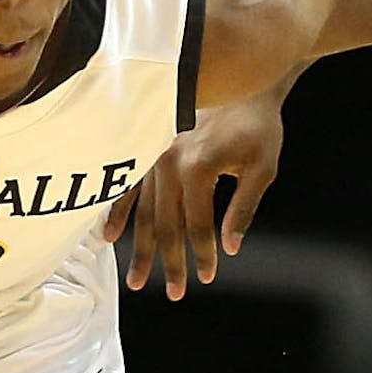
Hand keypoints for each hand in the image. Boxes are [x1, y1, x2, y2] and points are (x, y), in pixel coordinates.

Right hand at [103, 87, 284, 299]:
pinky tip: (108, 238)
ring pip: (145, 212)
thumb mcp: (263, 168)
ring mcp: (154, 157)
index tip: (209, 277)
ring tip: (137, 281)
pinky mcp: (148, 151)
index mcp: (198, 168)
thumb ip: (244, 209)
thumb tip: (231, 247)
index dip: (203, 254)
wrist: (238, 78)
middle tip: (174, 294)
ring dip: (142, 248)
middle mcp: (169, 163)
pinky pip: (128, 188)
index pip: (198, 224)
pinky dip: (118, 214)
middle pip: (167, 225)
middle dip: (170, 263)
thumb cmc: (256, 126)